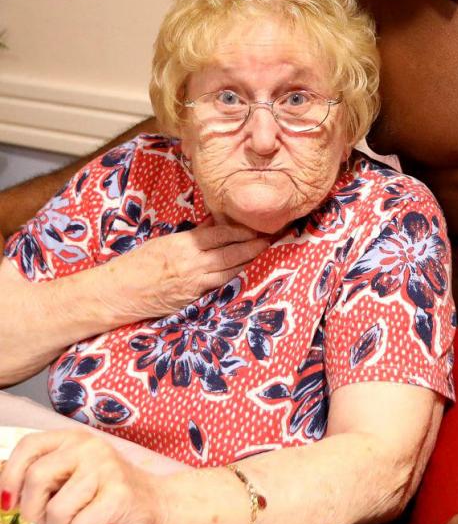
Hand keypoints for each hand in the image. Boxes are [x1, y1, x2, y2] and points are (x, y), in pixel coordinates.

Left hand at [0, 428, 160, 523]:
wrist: (157, 501)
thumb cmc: (109, 492)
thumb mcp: (75, 474)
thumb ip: (45, 476)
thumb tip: (5, 491)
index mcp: (74, 439)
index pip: (29, 446)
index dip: (10, 475)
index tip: (10, 501)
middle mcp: (89, 448)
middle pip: (37, 477)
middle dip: (33, 510)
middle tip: (47, 521)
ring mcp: (106, 469)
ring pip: (57, 510)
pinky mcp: (119, 494)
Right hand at [99, 221, 267, 320]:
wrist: (118, 293)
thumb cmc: (136, 265)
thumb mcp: (163, 243)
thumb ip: (191, 236)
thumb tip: (213, 224)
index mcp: (181, 244)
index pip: (219, 234)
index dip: (242, 230)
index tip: (257, 226)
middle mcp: (190, 263)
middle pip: (231, 253)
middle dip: (254, 246)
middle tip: (272, 238)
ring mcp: (193, 284)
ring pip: (230, 271)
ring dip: (250, 262)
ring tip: (267, 254)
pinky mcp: (193, 300)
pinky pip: (220, 287)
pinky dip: (235, 279)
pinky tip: (248, 274)